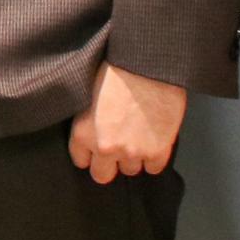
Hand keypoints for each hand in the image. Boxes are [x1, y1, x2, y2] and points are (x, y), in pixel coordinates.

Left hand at [68, 63, 188, 184]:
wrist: (147, 64)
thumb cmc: (117, 69)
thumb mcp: (89, 94)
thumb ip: (88, 121)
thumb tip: (93, 129)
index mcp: (83, 133)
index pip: (81, 160)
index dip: (90, 153)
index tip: (96, 146)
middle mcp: (105, 148)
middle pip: (102, 175)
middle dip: (109, 164)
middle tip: (117, 148)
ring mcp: (133, 152)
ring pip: (131, 170)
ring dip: (134, 157)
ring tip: (138, 135)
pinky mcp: (158, 151)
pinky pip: (154, 168)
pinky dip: (155, 156)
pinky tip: (154, 138)